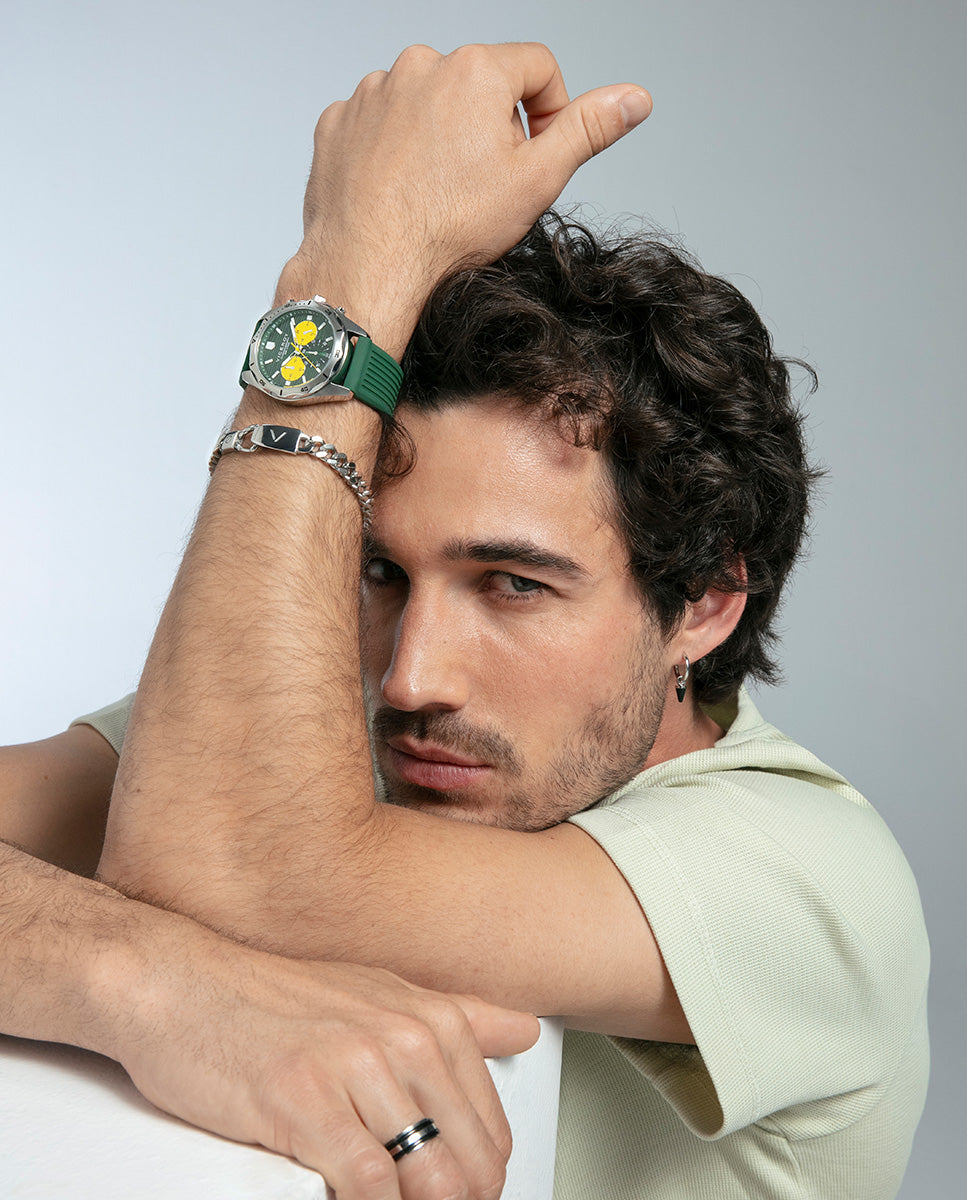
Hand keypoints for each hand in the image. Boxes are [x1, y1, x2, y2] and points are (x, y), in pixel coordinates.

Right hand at [111, 915, 538, 1199]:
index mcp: (429, 1018)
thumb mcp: (376, 993)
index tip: (460, 1198)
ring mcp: (356, 1069)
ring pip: (431, 1180)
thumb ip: (457, 1015)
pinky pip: (370, 1187)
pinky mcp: (306, 1103)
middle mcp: (403, 1037)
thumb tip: (523, 1030)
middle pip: (472, 1164)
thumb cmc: (271, 998)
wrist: (182, 984)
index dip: (478, 1183)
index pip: (490, 1132)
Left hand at [280, 42, 651, 356]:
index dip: (548, 112)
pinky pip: (379, 124)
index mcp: (476, 70)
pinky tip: (400, 189)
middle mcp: (420, 66)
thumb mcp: (537, 180)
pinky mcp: (339, 120)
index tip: (534, 156)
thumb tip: (634, 98)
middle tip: (482, 186)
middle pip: (478, 85)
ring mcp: (373, 92)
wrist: (369, 264)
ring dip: (439, 136)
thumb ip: (588, 130)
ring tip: (437, 191)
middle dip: (489, 127)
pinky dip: (393, 150)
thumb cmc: (447, 229)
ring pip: (427, 103)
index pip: (537, 67)